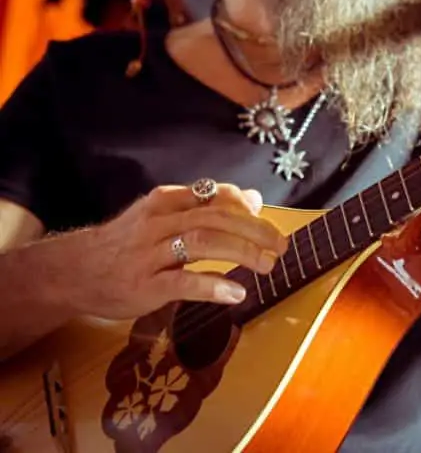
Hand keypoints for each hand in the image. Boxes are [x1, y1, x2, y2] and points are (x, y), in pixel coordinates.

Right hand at [52, 183, 286, 318]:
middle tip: (280, 245)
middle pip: (215, 217)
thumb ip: (205, 208)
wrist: (72, 272)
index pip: (213, 194)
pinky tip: (236, 293)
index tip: (265, 217)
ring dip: (243, 253)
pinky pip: (183, 283)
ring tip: (268, 265)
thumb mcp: (162, 216)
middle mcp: (158, 222)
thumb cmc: (126, 243)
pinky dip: (214, 286)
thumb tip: (253, 198)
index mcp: (164, 202)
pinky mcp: (144, 286)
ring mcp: (150, 254)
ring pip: (203, 242)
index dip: (244, 204)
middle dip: (254, 230)